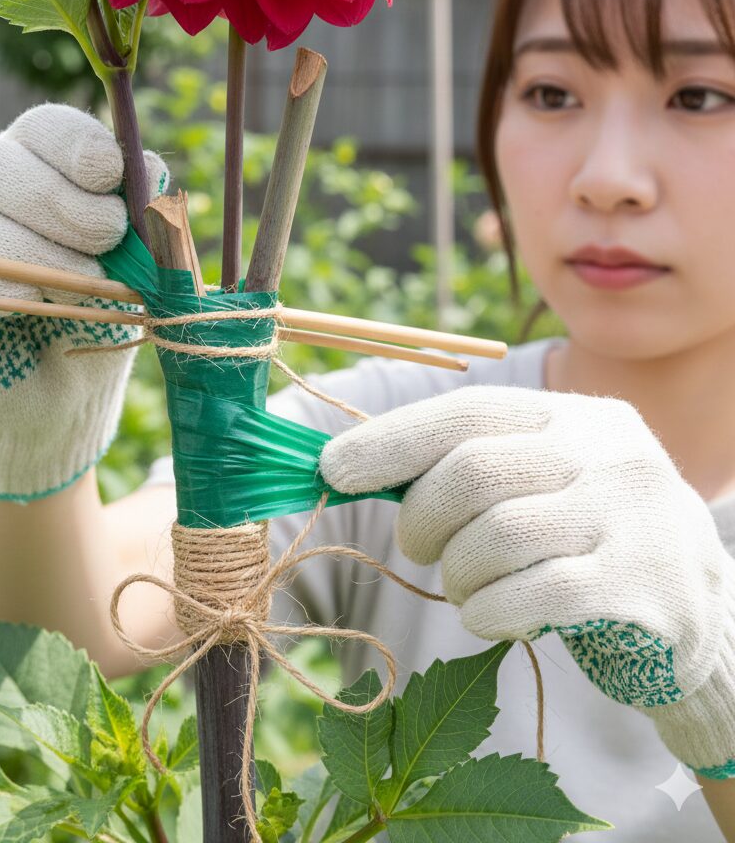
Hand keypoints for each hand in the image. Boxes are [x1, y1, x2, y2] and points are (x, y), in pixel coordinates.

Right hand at [0, 103, 168, 500]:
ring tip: (85, 284)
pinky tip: (28, 301)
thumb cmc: (96, 312)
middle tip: (107, 236)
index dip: (75, 143)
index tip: (112, 174)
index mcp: (29, 166)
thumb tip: (149, 173)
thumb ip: (141, 218)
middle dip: (57, 199)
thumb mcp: (133, 264)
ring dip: (31, 249)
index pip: (39, 129)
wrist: (64, 389)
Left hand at [319, 385, 734, 778]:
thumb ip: (469, 463)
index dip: (391, 440)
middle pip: (474, 473)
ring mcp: (631, 518)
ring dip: (456, 572)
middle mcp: (608, 453)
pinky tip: (487, 615)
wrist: (695, 604)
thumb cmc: (584, 533)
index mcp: (573, 415)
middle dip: (420, 517)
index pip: (467, 412)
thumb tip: (350, 464)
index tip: (333, 467)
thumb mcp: (542, 476)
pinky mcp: (643, 586)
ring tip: (462, 586)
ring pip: (498, 537)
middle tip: (416, 546)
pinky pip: (533, 596)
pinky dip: (488, 611)